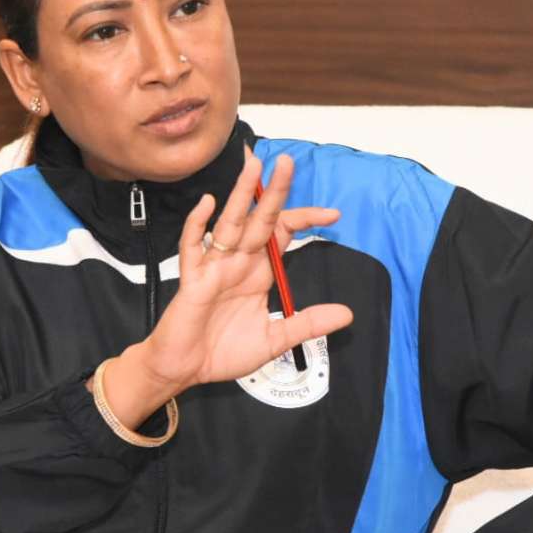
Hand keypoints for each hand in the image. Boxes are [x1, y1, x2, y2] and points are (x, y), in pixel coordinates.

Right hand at [138, 147, 352, 393]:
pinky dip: (197, 225)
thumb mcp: (275, 340)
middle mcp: (238, 262)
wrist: (186, 369)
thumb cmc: (224, 351)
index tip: (334, 215)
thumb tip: (346, 314)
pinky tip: (208, 204)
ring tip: (253, 166)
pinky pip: (192, 246)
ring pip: (230, 223)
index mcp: (258, 271)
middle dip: (274, 192)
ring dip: (240, 194)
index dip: (305, 220)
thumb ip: (307, 324)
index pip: (284, 233)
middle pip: (259, 219)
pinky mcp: (192, 278)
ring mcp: (214, 266)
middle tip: (288, 163)